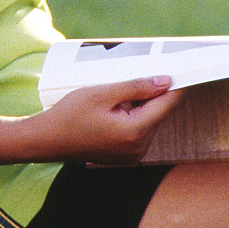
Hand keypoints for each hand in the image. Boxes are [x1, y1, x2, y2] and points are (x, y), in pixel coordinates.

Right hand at [36, 76, 181, 164]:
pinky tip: (114, 109)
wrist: (48, 139)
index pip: (166, 104)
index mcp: (135, 132)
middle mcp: (139, 147)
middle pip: (158, 113)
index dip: (174, 86)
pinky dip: (133, 117)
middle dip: (151, 94)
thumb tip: (164, 82)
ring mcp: (133, 155)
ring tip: (115, 95)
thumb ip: (136, 87)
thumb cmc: (70, 115)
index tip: (180, 71)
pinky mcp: (127, 156)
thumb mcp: (102, 93)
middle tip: (134, 77)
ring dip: (140, 106)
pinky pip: (139, 131)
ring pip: (149, 121)